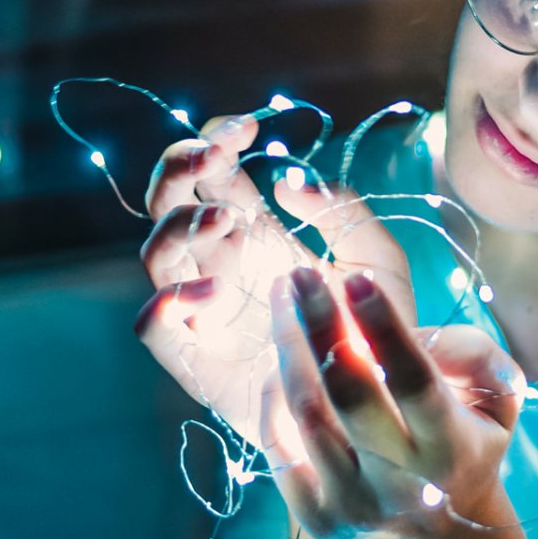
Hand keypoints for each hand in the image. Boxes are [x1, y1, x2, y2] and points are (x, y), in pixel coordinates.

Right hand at [132, 113, 419, 449]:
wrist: (383, 409)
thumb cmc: (377, 332)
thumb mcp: (379, 260)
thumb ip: (344, 209)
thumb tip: (287, 180)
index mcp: (253, 231)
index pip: (210, 171)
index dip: (215, 140)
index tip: (248, 128)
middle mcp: (219, 264)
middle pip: (168, 202)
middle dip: (180, 168)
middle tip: (216, 156)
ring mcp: (204, 311)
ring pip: (157, 255)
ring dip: (181, 226)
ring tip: (228, 221)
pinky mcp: (199, 360)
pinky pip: (154, 329)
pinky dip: (165, 304)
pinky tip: (207, 293)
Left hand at [265, 266, 523, 538]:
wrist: (440, 537)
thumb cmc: (467, 442)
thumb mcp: (498, 400)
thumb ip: (477, 355)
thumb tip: (422, 334)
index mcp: (452, 451)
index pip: (414, 381)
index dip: (383, 328)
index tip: (356, 278)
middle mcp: (403, 487)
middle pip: (348, 395)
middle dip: (319, 325)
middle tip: (299, 274)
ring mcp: (355, 507)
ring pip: (304, 415)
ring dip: (288, 346)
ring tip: (284, 297)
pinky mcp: (316, 520)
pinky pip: (277, 444)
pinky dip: (273, 393)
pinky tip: (279, 353)